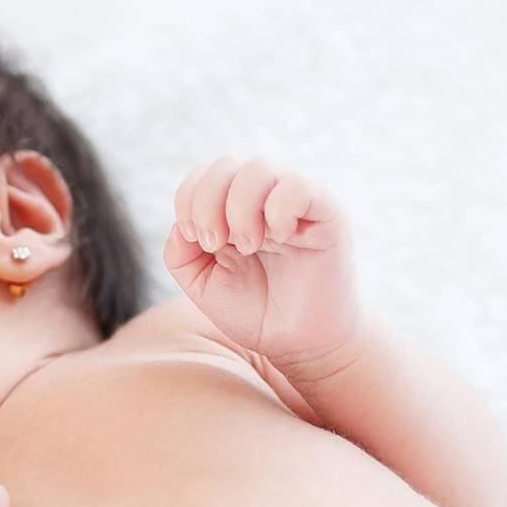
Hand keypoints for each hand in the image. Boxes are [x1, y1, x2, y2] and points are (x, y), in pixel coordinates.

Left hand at [163, 157, 359, 363]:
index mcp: (232, 208)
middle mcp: (263, 198)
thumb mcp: (202, 283)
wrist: (298, 343)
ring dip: (240, 207)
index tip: (194, 239)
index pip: (204, 174)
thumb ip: (179, 253)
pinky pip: (299, 186)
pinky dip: (278, 208)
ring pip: (259, 168)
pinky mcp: (327, 214)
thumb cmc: (253, 311)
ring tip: (248, 246)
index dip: (188, 199)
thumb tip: (180, 225)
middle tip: (215, 243)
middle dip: (207, 202)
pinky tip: (278, 237)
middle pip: (227, 164)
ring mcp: (295, 202)